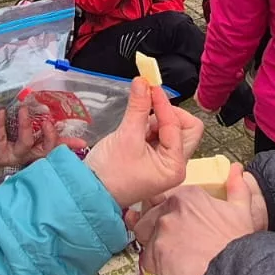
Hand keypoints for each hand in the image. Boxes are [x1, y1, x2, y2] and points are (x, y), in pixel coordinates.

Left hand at [0, 103, 82, 174]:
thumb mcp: (10, 127)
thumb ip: (23, 118)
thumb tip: (33, 100)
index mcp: (31, 147)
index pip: (53, 147)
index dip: (67, 144)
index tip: (82, 142)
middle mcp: (24, 154)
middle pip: (44, 150)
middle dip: (51, 137)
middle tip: (50, 122)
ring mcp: (11, 155)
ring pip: (26, 144)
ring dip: (26, 126)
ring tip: (24, 110)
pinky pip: (1, 138)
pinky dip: (0, 123)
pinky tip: (0, 111)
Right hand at [84, 77, 196, 206]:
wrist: (89, 192)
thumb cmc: (109, 172)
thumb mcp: (126, 136)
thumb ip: (138, 108)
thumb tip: (143, 82)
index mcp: (175, 165)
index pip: (179, 125)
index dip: (164, 104)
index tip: (150, 86)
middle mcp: (175, 165)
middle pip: (185, 128)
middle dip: (167, 114)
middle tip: (148, 105)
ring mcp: (165, 163)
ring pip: (172, 130)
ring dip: (156, 121)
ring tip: (134, 125)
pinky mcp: (154, 160)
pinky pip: (159, 136)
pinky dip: (149, 128)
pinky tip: (133, 130)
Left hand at [134, 162, 263, 274]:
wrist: (232, 269)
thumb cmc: (236, 242)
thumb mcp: (241, 209)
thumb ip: (236, 186)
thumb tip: (236, 170)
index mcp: (185, 196)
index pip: (158, 197)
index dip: (162, 210)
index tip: (171, 220)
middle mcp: (168, 210)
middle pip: (147, 217)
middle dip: (154, 228)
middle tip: (172, 242)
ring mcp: (160, 232)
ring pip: (144, 237)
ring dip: (154, 246)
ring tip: (173, 256)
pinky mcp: (155, 256)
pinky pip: (147, 261)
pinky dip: (158, 267)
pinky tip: (174, 270)